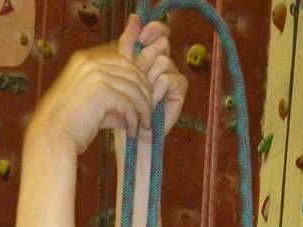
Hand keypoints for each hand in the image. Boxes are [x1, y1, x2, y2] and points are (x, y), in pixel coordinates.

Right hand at [31, 15, 153, 153]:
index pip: (123, 61)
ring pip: (133, 88)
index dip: (139, 80)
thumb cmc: (67, 125)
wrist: (51, 137)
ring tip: (145, 126)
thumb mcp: (89, 104)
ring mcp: (95, 74)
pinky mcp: (101, 91)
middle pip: (133, 72)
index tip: (145, 99)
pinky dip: (134, 119)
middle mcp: (90, 62)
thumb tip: (134, 107)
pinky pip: (128, 103)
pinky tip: (133, 132)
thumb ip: (110, 98)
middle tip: (149, 114)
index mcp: (85, 60)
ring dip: (143, 109)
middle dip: (145, 94)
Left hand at [125, 17, 187, 137]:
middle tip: (137, 76)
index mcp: (151, 55)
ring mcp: (174, 75)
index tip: (142, 38)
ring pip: (162, 61)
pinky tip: (152, 103)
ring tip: (142, 96)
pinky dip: (157, 91)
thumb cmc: (125, 104)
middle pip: (162, 44)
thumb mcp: (122, 70)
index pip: (159, 31)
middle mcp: (164, 63)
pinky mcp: (180, 90)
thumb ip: (128, 44)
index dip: (153, 29)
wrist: (131, 132)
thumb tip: (134, 16)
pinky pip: (168, 78)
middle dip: (146, 59)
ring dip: (148, 79)